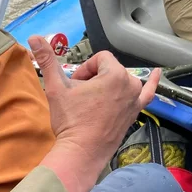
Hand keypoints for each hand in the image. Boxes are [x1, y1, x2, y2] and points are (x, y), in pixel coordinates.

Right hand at [29, 35, 159, 191]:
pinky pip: (148, 93)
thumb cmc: (70, 121)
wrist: (81, 153)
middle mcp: (130, 84)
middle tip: (81, 96)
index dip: (85, 69)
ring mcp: (135, 99)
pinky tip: (158, 73)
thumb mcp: (56, 88)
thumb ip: (47, 60)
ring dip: (109, 84)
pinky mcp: (136, 112)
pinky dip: (153, 82)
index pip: (99, 58)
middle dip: (94, 78)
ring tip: (95, 99)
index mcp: (114, 74)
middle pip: (110, 69)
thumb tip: (33, 37)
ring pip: (121, 80)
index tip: (75, 85)